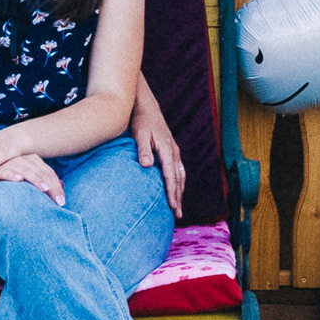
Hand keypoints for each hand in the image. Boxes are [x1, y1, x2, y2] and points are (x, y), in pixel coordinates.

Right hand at [0, 154, 65, 204]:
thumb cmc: (11, 177)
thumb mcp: (29, 178)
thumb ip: (44, 180)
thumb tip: (62, 184)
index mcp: (33, 160)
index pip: (49, 173)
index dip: (57, 187)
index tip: (62, 202)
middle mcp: (24, 159)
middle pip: (41, 172)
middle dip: (51, 187)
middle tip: (58, 201)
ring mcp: (11, 163)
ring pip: (26, 170)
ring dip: (36, 179)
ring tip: (45, 189)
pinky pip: (6, 171)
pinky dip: (12, 175)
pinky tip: (19, 180)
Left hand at [131, 88, 185, 217]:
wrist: (145, 105)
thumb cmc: (140, 120)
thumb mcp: (139, 134)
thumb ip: (143, 150)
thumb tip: (147, 166)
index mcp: (167, 150)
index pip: (171, 176)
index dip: (173, 193)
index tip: (173, 208)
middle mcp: (173, 151)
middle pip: (179, 178)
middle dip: (179, 197)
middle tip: (177, 214)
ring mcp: (174, 150)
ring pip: (181, 174)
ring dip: (180, 191)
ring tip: (177, 206)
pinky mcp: (171, 149)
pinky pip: (178, 169)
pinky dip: (178, 181)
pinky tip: (175, 188)